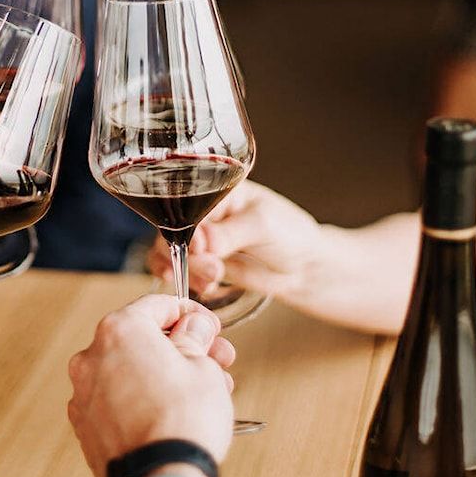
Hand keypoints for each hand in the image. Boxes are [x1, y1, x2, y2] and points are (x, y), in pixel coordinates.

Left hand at [67, 295, 234, 476]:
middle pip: (143, 339)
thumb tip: (193, 327)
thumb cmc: (181, 422)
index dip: (190, 313)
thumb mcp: (202, 366)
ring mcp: (84, 392)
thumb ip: (194, 338)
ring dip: (165, 373)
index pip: (157, 305)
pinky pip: (118, 399)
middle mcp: (92, 356)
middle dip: (182, 347)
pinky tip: (171, 411)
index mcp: (119, 330)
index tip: (208, 326)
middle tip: (214, 358)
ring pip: (131, 370)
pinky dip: (142, 398)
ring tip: (203, 390)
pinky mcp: (86, 424)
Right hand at [148, 180, 323, 302]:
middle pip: (172, 228)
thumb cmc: (291, 235)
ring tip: (210, 282)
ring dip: (184, 269)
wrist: (305, 269)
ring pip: (170, 250)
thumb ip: (230, 234)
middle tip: (212, 269)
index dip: (184, 226)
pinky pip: (178, 268)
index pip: (184, 202)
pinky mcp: (203, 261)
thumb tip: (201, 244)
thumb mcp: (263, 226)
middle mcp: (205, 212)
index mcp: (217, 189)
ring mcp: (202, 238)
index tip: (199, 248)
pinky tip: (203, 287)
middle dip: (185, 254)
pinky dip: (182, 280)